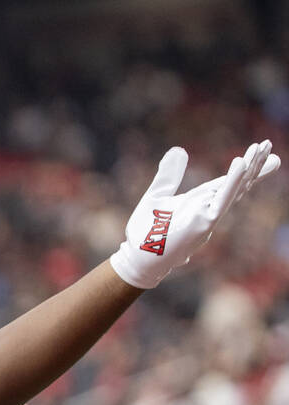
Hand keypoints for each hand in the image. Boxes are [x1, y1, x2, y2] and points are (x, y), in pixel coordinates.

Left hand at [111, 140, 278, 288]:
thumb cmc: (145, 233)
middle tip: (268, 143)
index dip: (244, 166)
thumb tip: (179, 149)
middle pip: (237, 184)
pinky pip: (222, 200)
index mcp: (199, 202)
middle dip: (255, 165)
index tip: (261, 149)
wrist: (137, 259)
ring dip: (250, 168)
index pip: (227, 182)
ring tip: (262, 146)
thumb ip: (170, 174)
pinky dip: (232, 182)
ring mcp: (208, 217)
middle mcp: (208, 209)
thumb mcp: (157, 196)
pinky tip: (242, 163)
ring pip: (235, 189)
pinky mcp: (204, 224)